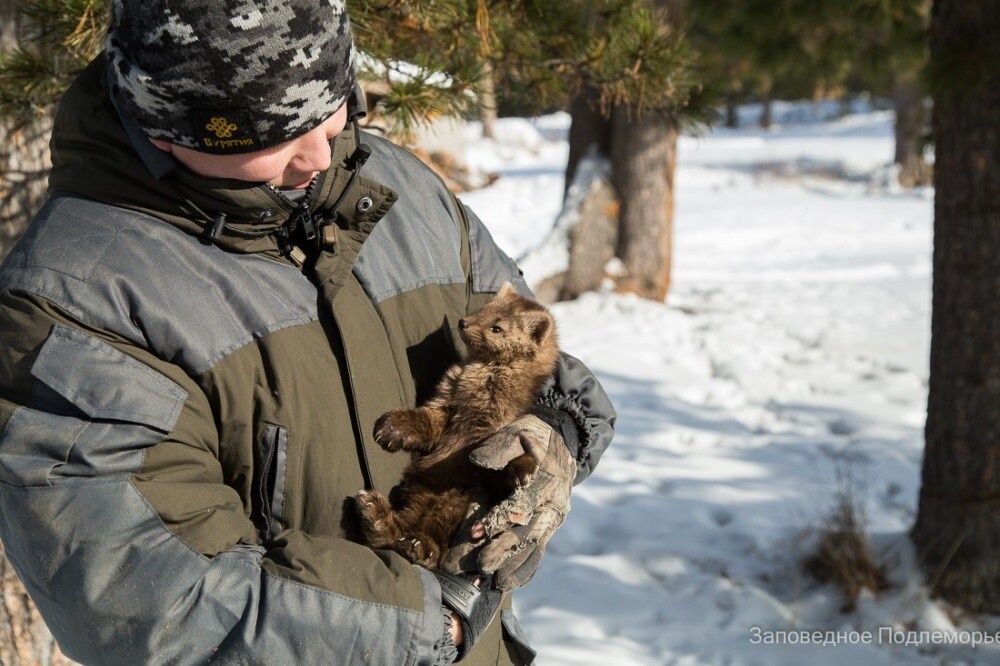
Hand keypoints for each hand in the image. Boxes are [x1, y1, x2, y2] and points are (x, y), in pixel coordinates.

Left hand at [443, 415, 574, 589]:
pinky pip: (539, 550)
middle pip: (529, 530)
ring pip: (535, 545)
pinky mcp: (549, 526)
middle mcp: (553, 502)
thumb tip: (476, 460)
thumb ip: (499, 447)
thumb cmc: (533, 433)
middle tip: (482, 565)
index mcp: (547, 478)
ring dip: (515, 565)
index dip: (499, 519)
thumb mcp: (517, 432)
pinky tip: (508, 582)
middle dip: (505, 549)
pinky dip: (526, 568)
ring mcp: (553, 516)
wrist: (563, 439)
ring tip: (495, 582)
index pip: (522, 503)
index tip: (476, 532)